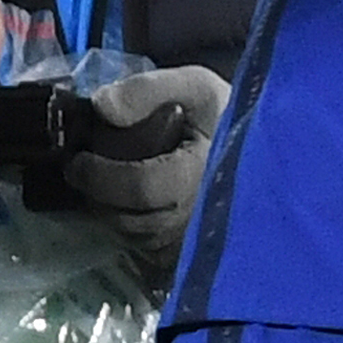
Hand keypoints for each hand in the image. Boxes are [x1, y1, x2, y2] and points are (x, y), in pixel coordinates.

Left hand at [64, 63, 227, 278]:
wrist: (263, 145)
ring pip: (138, 239)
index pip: (141, 187)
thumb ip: (149, 90)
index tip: (78, 161)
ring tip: (104, 185)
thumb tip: (102, 107)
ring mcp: (199, 242)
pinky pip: (150, 253)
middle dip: (100, 196)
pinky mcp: (196, 255)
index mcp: (202, 175)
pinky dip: (130, 230)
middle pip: (133, 220)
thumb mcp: (194, 88)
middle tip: (82, 172)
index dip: (101, 176)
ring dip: (112, 213)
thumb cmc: (224, 115)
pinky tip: (126, 206)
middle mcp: (202, 219)